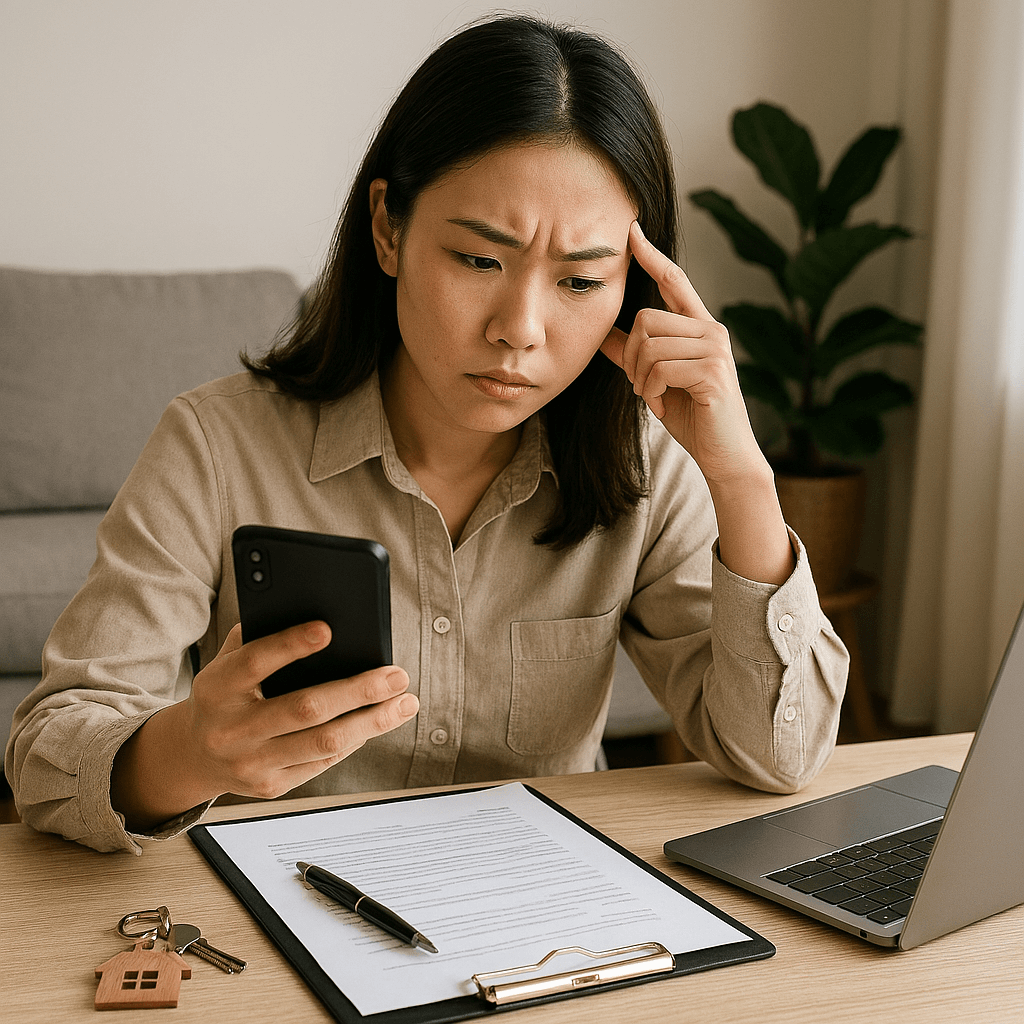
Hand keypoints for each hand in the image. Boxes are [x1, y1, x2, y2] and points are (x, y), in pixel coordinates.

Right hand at [111, 622, 417, 828]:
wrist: (193, 755)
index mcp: (216, 688)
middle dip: (359, 690)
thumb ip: (260, 637)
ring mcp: (251, 763)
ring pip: (324, 743)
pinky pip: (323, 761)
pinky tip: (379, 720)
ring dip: (373, 721)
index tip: (328, 629)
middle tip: (397, 674)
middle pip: (305, 709)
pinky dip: (357, 738)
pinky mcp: (270, 786)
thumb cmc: (225, 694)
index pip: (254, 662)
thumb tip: (316, 612)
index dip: (290, 645)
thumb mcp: (227, 662)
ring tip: (405, 702)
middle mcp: (231, 729)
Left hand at [602, 222, 794, 584]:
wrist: (724, 454)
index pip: (673, 280)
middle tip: (643, 387)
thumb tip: (602, 333)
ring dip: (640, 378)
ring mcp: (715, 349)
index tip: (631, 230)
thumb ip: (632, 355)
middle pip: (646, 318)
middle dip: (632, 357)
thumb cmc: (692, 415)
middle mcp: (712, 329)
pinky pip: (661, 367)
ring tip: (654, 398)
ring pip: (650, 344)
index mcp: (699, 326)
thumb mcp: (656, 380)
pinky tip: (664, 406)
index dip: (651, 256)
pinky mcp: (713, 371)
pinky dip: (653, 391)